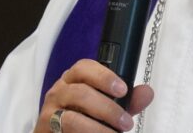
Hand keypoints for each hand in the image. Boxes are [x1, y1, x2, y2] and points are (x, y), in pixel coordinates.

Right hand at [35, 59, 153, 132]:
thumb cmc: (83, 120)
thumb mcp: (108, 109)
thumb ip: (127, 102)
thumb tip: (147, 93)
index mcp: (74, 80)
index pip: (84, 67)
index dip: (104, 76)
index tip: (123, 90)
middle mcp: (59, 91)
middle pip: (81, 92)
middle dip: (108, 108)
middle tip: (126, 122)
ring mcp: (50, 112)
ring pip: (72, 118)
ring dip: (98, 128)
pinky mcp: (45, 129)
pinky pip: (66, 131)